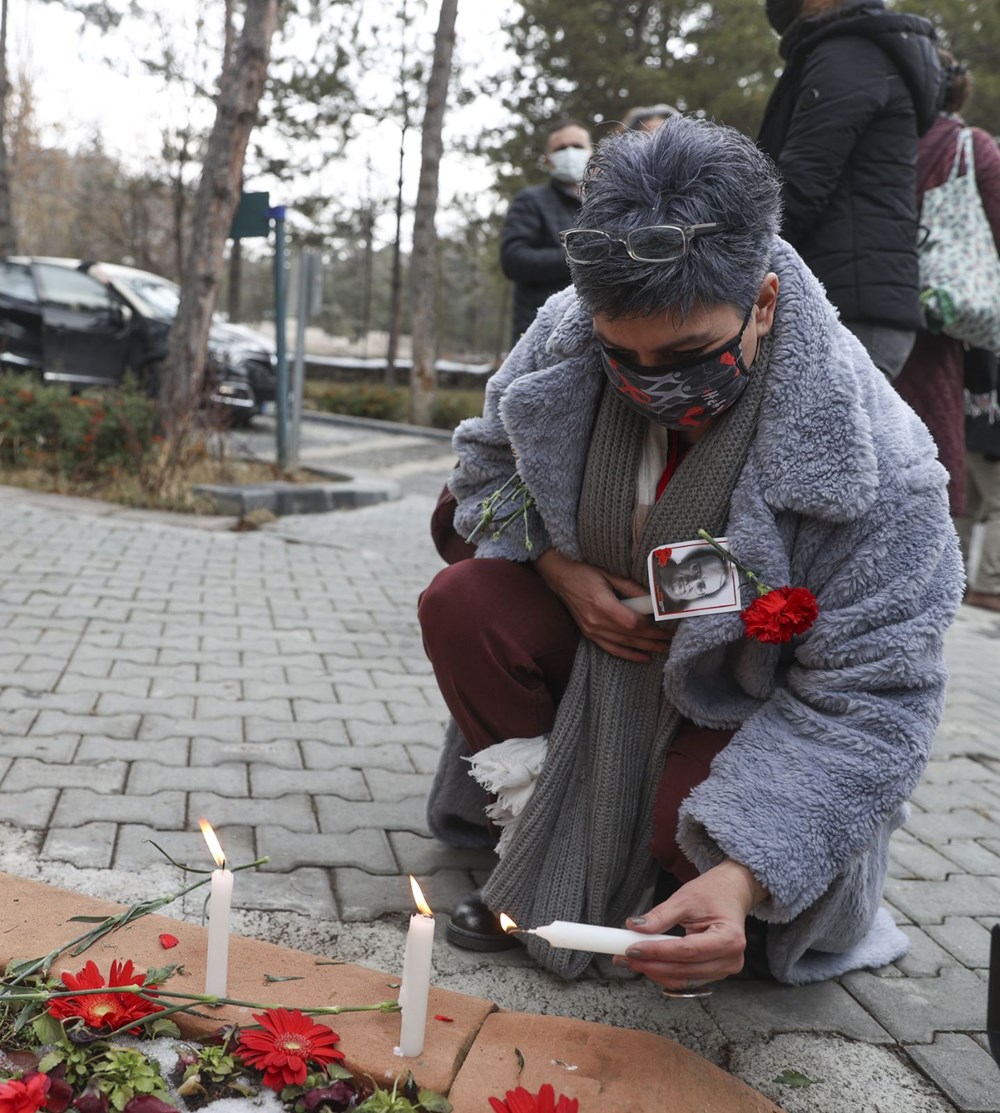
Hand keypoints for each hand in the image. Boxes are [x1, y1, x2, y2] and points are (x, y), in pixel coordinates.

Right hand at [535, 548, 673, 661]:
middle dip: (654, 640)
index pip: (632, 623)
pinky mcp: (589, 633)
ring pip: (624, 644)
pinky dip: (629, 654)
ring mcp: (591, 630)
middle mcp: (596, 621)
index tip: (668, 626)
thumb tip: (653, 598)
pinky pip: (611, 649)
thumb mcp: (609, 574)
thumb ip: (631, 588)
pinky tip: (644, 657)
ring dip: (646, 648)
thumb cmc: (584, 571)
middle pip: (631, 636)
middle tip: (673, 641)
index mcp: (602, 604)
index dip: (652, 627)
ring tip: (665, 649)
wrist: (559, 576)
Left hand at [614, 860, 767, 991]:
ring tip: (632, 960)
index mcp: (728, 938)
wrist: (731, 893)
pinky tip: (649, 965)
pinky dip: (666, 974)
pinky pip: (687, 980)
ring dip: (656, 972)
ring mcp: (725, 969)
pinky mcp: (716, 973)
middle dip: (651, 965)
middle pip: (684, 969)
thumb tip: (635, 927)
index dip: (657, 952)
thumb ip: (660, 916)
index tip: (633, 948)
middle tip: (625, 957)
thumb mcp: (685, 898)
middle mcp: (731, 959)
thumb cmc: (713, 893)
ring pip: (684, 979)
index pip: (686, 951)